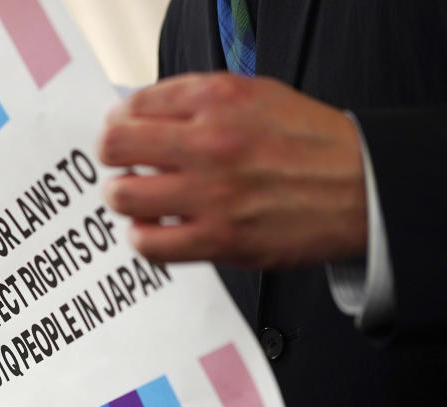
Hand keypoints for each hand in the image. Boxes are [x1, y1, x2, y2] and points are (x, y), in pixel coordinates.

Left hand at [98, 73, 366, 268]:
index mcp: (217, 100)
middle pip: (114, 147)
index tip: (124, 135)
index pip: (130, 107)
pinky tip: (156, 229)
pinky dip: (143, 237)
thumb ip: (195, 100)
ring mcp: (213, 194)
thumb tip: (138, 113)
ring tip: (138, 199)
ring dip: (123, 199)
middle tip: (123, 167)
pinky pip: (149, 243)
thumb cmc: (310, 144)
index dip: (119, 123)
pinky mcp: (220, 239)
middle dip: (111, 158)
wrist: (363, 186)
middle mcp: (210, 143)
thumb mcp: (256, 95)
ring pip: (123, 197)